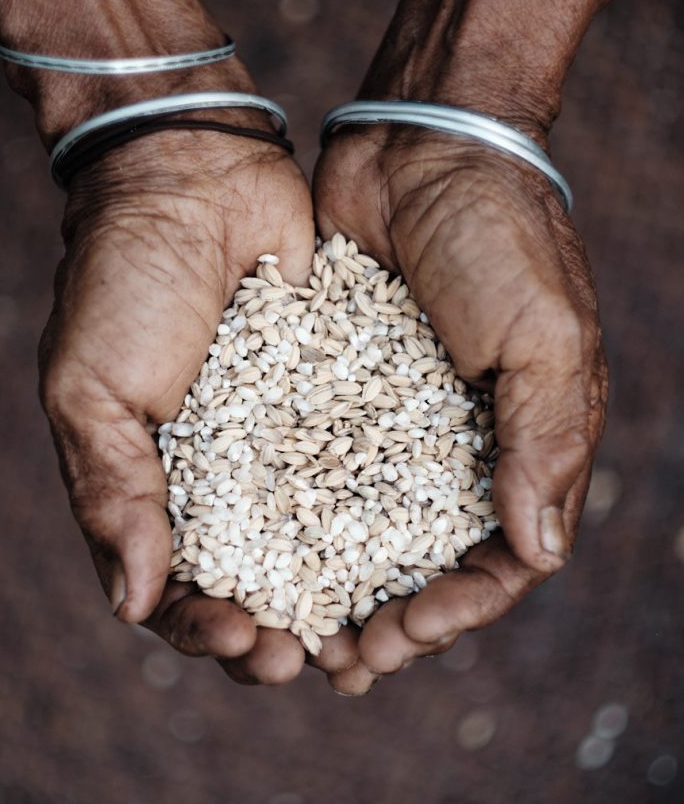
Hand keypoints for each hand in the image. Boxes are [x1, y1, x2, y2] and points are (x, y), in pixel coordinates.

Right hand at [39, 129, 359, 685]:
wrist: (195, 176)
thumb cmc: (123, 281)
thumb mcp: (91, 389)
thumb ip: (111, 492)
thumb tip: (133, 603)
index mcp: (154, 487)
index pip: (176, 588)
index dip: (206, 628)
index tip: (244, 637)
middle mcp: (226, 478)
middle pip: (257, 585)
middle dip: (282, 632)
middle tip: (311, 658)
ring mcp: (287, 444)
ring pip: (321, 546)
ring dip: (341, 600)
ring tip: (369, 638)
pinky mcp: (343, 402)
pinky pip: (368, 472)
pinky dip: (385, 520)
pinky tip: (414, 557)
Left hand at [314, 127, 607, 681]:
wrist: (420, 144)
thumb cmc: (502, 235)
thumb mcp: (544, 337)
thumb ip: (544, 443)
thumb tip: (536, 554)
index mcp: (524, 441)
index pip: (502, 558)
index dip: (460, 610)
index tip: (405, 635)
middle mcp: (459, 442)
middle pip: (428, 560)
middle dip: (394, 618)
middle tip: (341, 660)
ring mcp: (392, 420)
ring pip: (366, 528)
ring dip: (340, 585)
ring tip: (299, 632)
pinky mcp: (335, 389)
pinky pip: (316, 467)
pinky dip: (298, 518)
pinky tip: (260, 554)